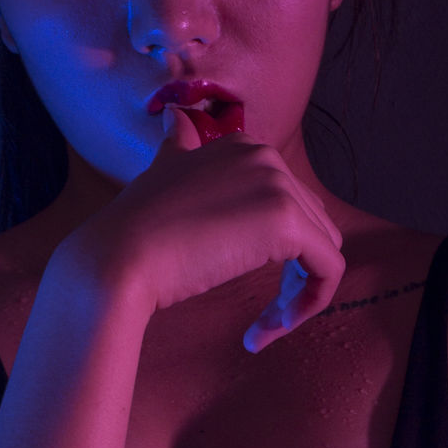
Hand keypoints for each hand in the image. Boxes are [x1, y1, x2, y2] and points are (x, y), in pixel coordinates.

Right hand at [55, 106, 344, 344]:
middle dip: (291, 274)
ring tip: (260, 327)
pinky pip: (329, 272)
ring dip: (299, 295)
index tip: (243, 282)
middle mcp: (266, 157)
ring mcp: (280, 186)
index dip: (276, 250)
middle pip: (313, 226)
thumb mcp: (161, 173)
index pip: (288, 202)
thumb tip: (173, 117)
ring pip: (324, 250)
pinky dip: (309, 305)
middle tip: (258, 317)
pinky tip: (266, 330)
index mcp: (243, 147)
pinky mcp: (288, 223)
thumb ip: (177, 148)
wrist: (119, 258)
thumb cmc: (134, 230)